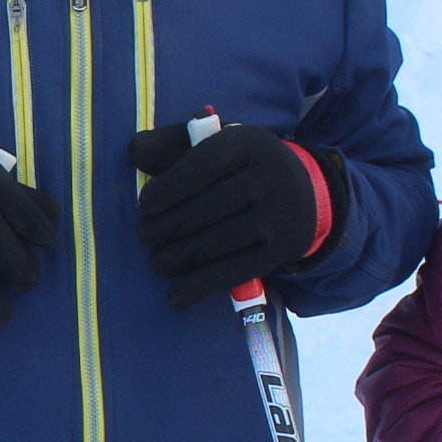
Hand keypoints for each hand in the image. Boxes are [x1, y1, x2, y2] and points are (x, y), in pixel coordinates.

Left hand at [125, 121, 344, 308]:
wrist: (305, 194)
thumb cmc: (242, 167)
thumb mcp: (216, 145)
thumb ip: (172, 144)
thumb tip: (136, 151)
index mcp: (250, 144)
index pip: (204, 165)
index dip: (169, 187)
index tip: (145, 205)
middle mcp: (270, 178)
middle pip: (208, 208)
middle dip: (167, 227)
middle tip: (145, 236)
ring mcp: (279, 217)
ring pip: (217, 244)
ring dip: (178, 259)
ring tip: (157, 262)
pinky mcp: (281, 251)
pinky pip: (234, 272)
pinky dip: (200, 287)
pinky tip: (174, 298)